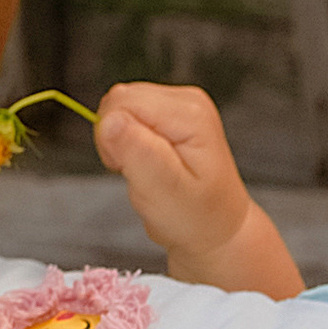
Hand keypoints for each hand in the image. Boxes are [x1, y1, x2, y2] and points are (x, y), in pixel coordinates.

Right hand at [94, 83, 254, 263]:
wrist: (217, 228)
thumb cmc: (195, 217)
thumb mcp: (165, 193)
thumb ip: (138, 154)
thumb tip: (110, 121)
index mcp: (189, 115)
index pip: (121, 103)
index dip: (113, 139)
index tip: (130, 169)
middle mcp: (187, 100)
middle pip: (119, 99)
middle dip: (116, 139)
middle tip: (140, 173)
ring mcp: (180, 104)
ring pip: (120, 107)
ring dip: (122, 142)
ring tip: (146, 171)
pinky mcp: (170, 112)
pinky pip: (129, 115)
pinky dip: (129, 142)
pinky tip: (148, 163)